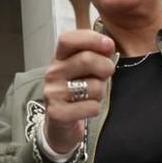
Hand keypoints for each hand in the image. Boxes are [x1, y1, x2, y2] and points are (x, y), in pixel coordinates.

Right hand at [40, 29, 114, 155]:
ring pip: (93, 86)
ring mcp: (53, 93)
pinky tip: (85, 109)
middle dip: (105, 68)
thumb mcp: (85, 69)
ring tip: (90, 96)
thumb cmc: (77, 91)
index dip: (91, 39)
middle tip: (104, 77)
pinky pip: (91, 107)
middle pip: (86, 59)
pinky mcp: (57, 113)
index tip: (108, 45)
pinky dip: (94, 109)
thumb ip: (96, 54)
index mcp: (60, 58)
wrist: (60, 123)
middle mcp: (53, 72)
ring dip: (100, 92)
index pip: (68, 39)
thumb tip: (108, 46)